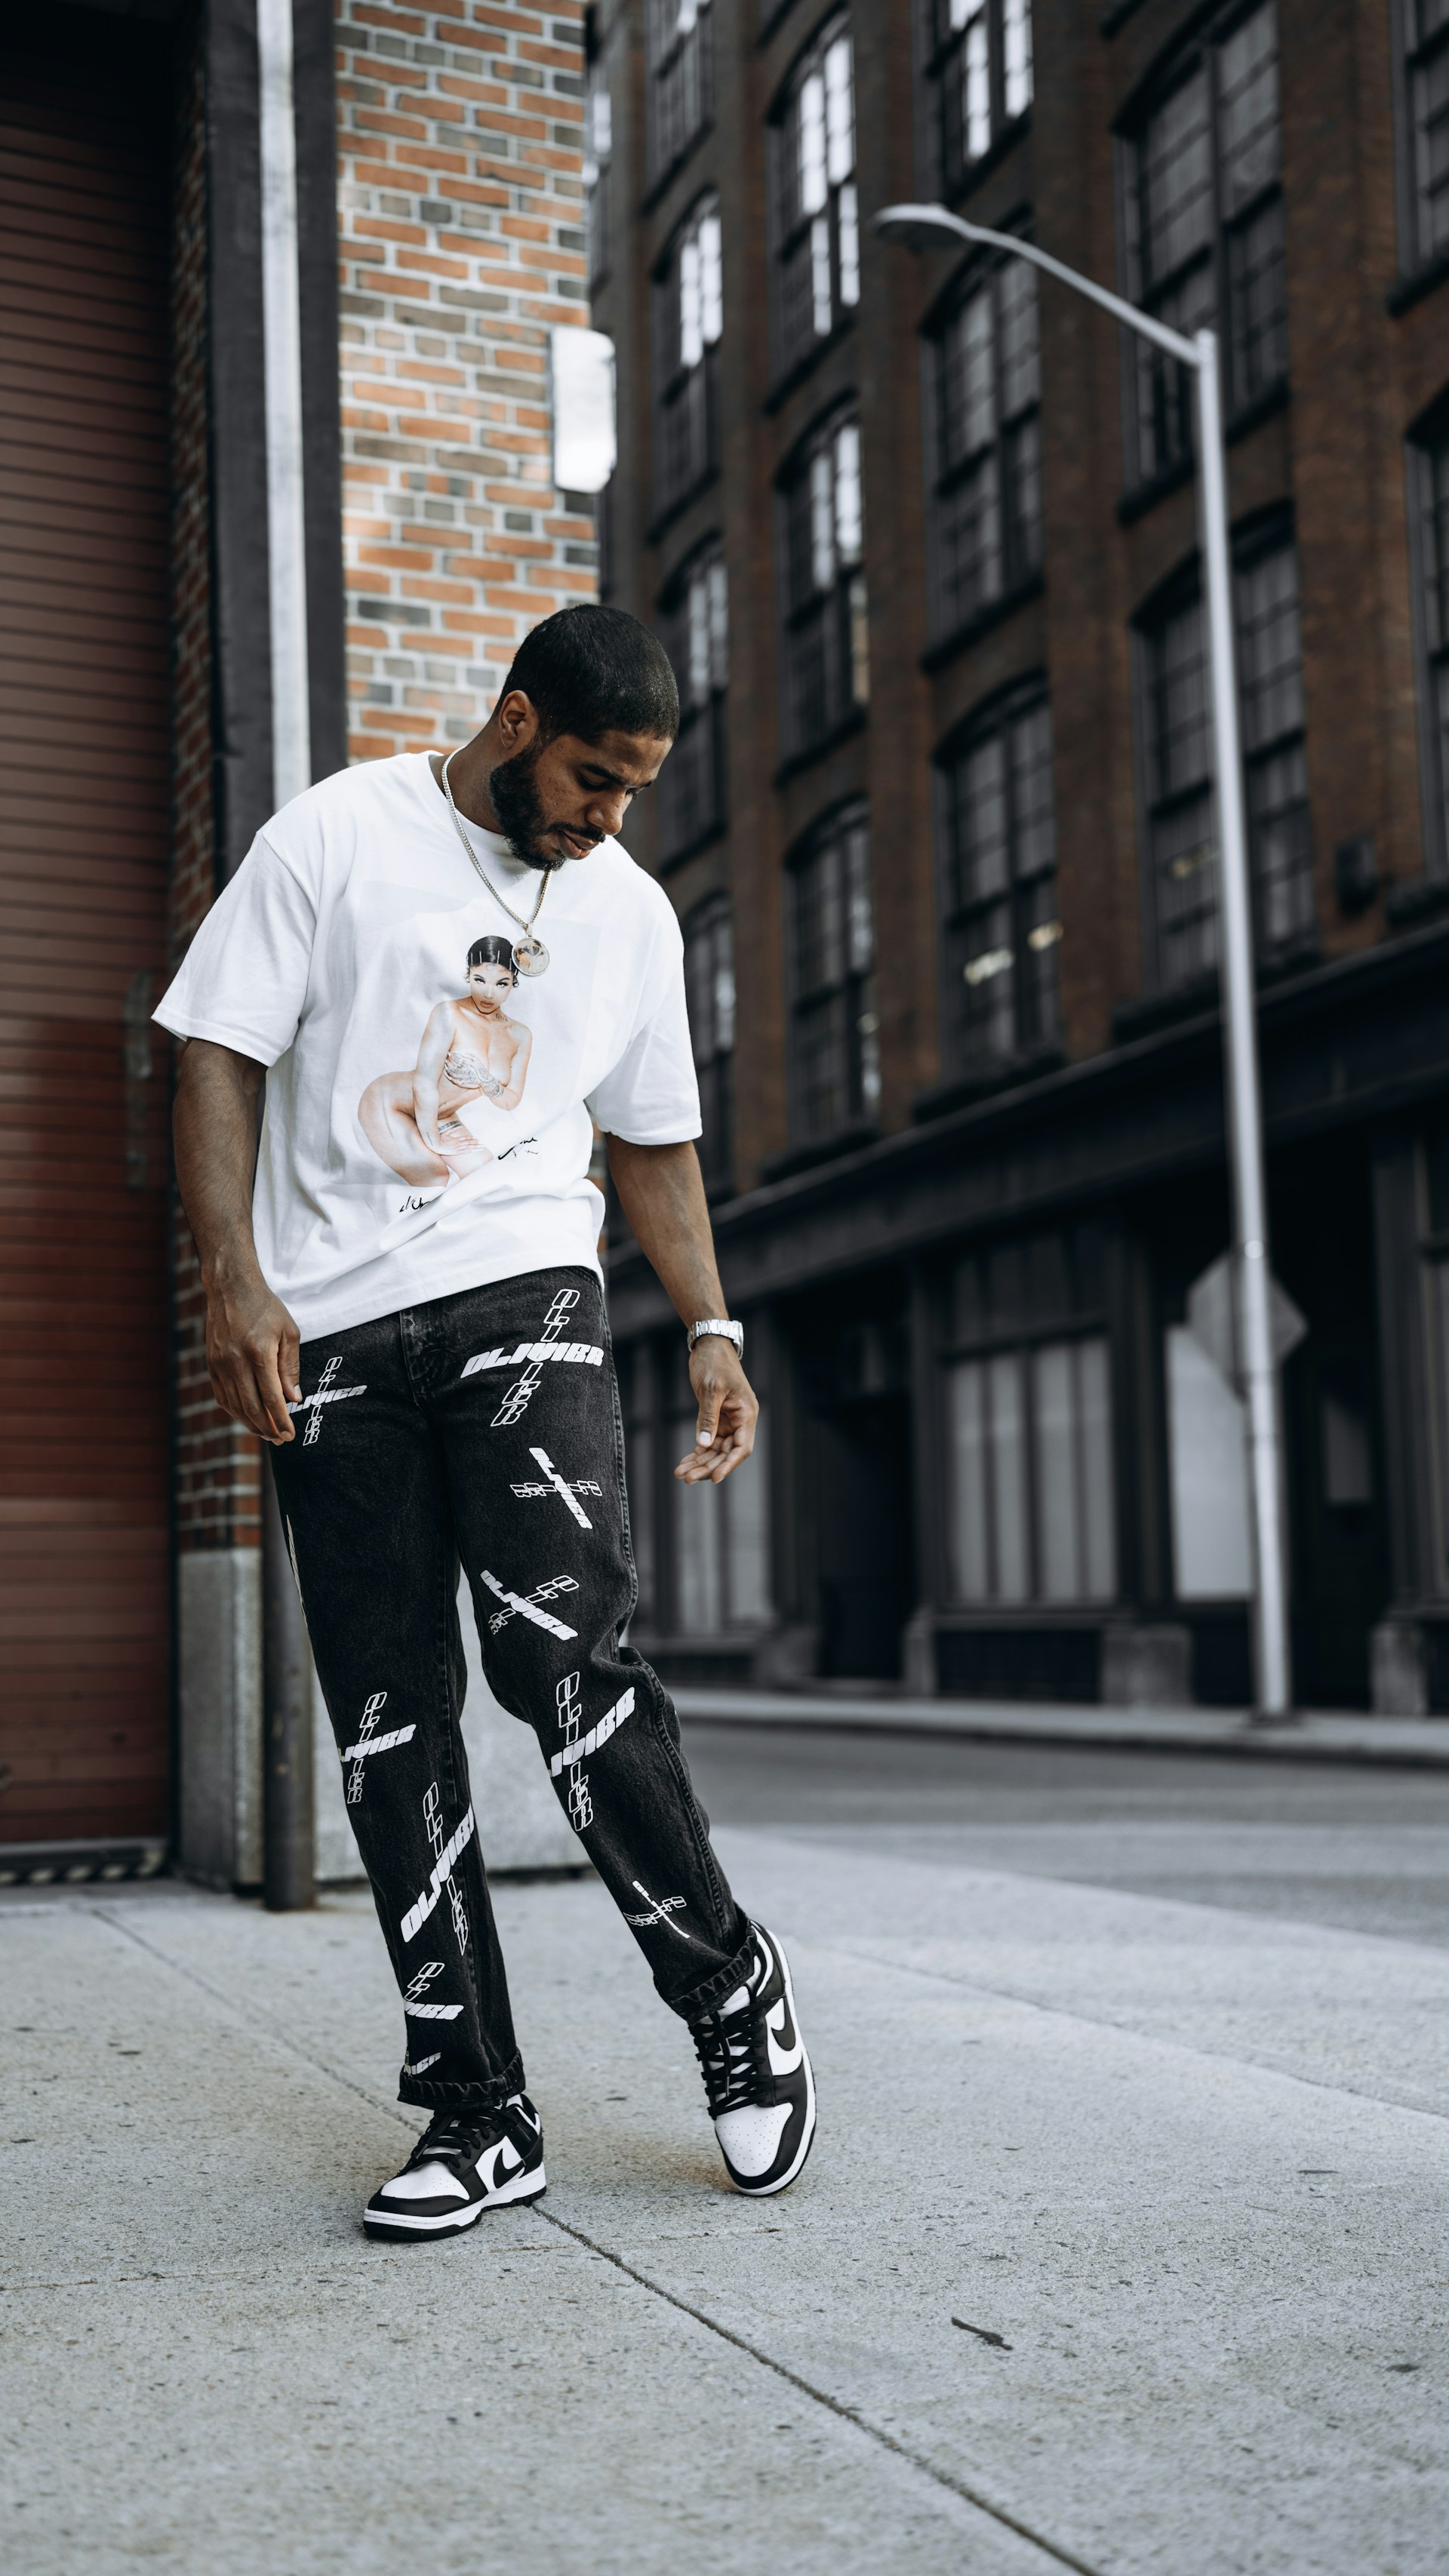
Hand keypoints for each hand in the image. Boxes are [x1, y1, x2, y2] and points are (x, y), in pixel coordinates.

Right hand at [203, 1265, 301, 1443]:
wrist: (231, 1289)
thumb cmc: (266, 1308)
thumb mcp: (288, 1332)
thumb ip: (290, 1367)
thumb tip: (294, 1399)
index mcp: (259, 1353)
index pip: (271, 1398)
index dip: (281, 1420)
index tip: (290, 1435)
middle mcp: (236, 1361)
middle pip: (251, 1407)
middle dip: (267, 1428)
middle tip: (280, 1440)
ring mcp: (220, 1364)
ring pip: (235, 1405)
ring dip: (251, 1424)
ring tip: (266, 1434)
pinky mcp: (211, 1364)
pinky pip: (222, 1396)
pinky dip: (235, 1411)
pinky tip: (247, 1418)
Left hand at [674, 1338, 757, 1484]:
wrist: (709, 1346)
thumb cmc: (715, 1363)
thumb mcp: (711, 1390)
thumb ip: (708, 1418)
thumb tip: (704, 1445)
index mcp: (746, 1413)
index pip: (742, 1448)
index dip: (729, 1465)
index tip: (714, 1478)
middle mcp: (739, 1421)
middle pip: (726, 1453)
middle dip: (707, 1467)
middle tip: (686, 1478)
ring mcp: (727, 1421)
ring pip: (715, 1450)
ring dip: (699, 1463)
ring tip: (679, 1473)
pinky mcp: (715, 1419)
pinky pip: (707, 1441)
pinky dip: (696, 1452)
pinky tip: (683, 1463)